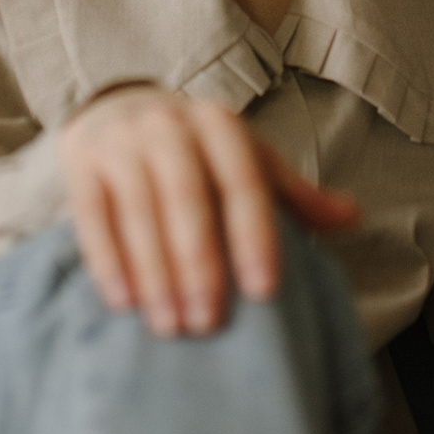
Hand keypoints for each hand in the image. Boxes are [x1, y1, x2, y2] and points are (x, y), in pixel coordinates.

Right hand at [57, 87, 358, 336]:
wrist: (117, 108)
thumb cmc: (195, 150)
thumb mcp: (245, 159)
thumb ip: (292, 193)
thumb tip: (352, 217)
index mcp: (219, 124)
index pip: (242, 180)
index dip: (254, 235)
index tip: (264, 291)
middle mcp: (169, 124)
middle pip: (186, 196)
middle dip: (198, 263)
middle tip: (208, 323)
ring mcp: (121, 140)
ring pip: (137, 209)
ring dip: (154, 272)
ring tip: (169, 326)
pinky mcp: (82, 162)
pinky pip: (91, 215)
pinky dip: (107, 260)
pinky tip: (123, 302)